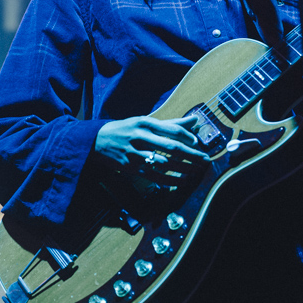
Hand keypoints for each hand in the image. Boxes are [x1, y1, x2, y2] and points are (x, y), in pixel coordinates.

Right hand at [94, 115, 208, 184]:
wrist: (97, 140)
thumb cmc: (127, 129)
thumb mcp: (146, 121)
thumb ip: (171, 123)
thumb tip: (195, 120)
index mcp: (145, 123)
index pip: (172, 130)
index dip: (188, 137)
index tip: (199, 143)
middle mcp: (141, 137)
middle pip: (171, 147)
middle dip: (191, 155)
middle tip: (205, 160)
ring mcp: (135, 154)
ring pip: (164, 163)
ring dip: (183, 169)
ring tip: (196, 171)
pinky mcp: (131, 168)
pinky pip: (154, 176)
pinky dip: (169, 180)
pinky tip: (180, 182)